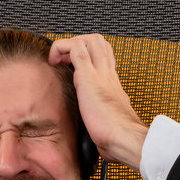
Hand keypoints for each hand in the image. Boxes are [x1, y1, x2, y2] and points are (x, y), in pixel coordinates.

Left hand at [48, 34, 147, 168]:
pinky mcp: (89, 78)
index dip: (88, 55)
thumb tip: (98, 133)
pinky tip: (54, 61)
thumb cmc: (117, 137)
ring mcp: (100, 74)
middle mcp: (108, 75)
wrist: (125, 139)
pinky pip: (76, 49)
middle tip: (66, 58)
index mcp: (112, 85)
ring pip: (90, 40)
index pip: (103, 57)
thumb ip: (103, 122)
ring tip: (59, 58)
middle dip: (80, 43)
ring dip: (71, 43)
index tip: (72, 66)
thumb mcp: (109, 123)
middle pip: (99, 42)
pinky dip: (62, 48)